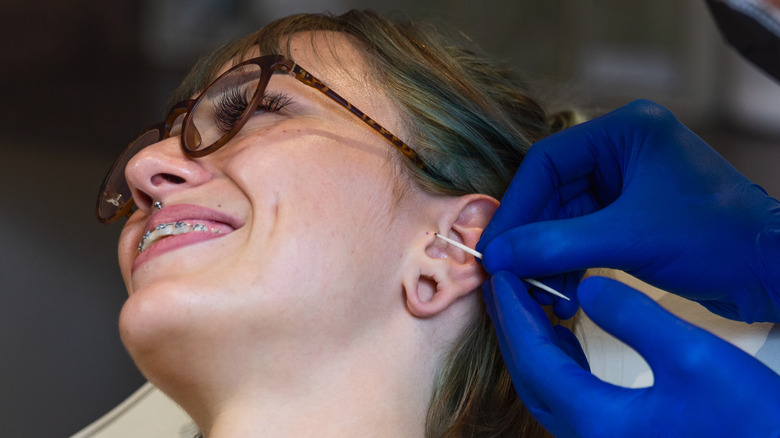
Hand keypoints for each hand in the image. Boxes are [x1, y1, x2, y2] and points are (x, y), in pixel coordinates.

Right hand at [478, 100, 779, 321]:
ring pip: (564, 218)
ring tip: (535, 291)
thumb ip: (557, 244)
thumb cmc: (716, 239)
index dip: (516, 206)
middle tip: (508, 274)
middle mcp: (623, 151)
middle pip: (552, 192)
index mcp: (626, 132)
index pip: (547, 163)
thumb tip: (497, 256)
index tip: (495, 246)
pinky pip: (582, 236)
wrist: (770, 273)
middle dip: (531, 236)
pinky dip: (568, 262)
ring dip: (546, 255)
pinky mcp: (632, 217)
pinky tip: (558, 291)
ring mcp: (627, 184)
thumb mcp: (629, 238)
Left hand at [484, 272, 779, 437]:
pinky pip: (569, 396)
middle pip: (529, 375)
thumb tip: (586, 289)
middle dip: (513, 326)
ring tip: (530, 301)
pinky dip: (558, 361)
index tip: (501, 274)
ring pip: (547, 388)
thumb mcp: (695, 357)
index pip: (533, 357)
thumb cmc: (750, 422)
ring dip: (533, 344)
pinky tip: (567, 337)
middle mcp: (587, 436)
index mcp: (596, 418)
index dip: (513, 312)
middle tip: (506, 282)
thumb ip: (634, 318)